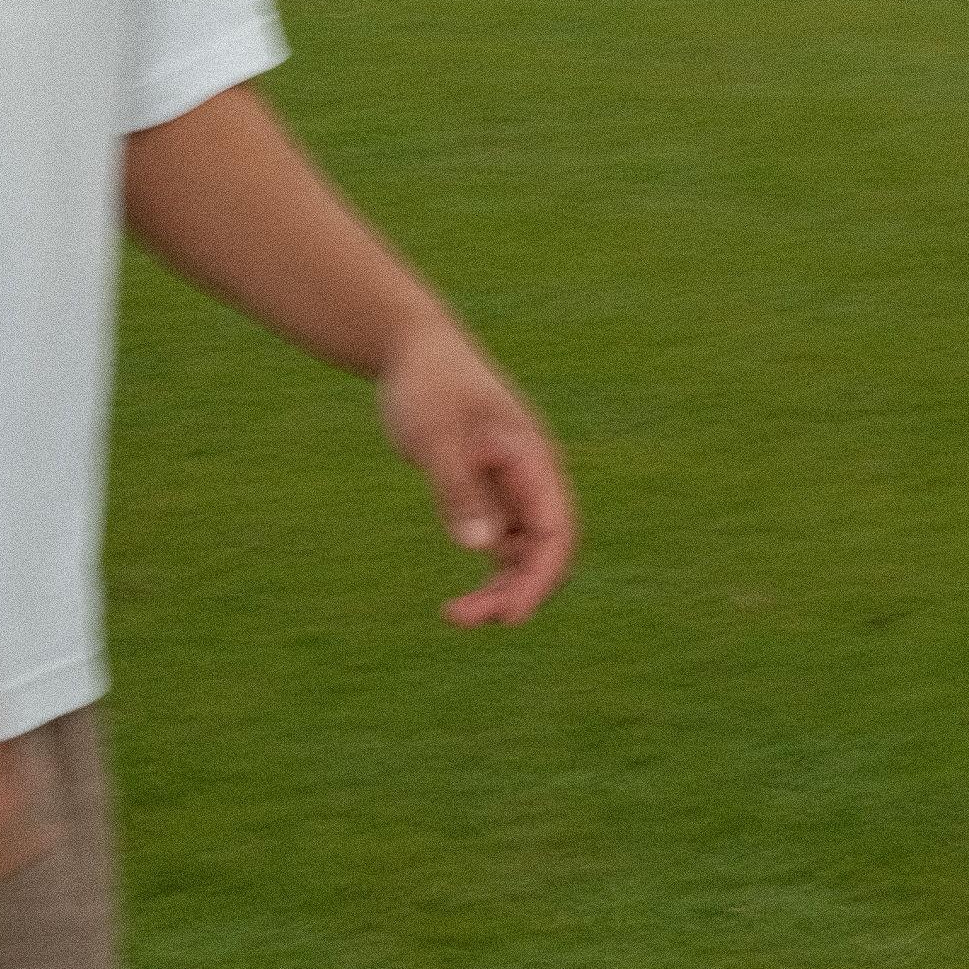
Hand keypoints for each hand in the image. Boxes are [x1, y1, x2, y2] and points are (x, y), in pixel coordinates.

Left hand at [375, 317, 578, 625]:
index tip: (510, 616)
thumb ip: (458, 490)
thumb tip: (482, 548)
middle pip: (543, 549)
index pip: (554, 530)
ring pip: (522, 551)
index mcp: (530, 458)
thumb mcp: (435, 437)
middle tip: (463, 618)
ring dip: (500, 587)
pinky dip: (488, 570)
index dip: (540, 577)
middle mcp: (530, 476)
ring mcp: (512, 483)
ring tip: (454, 615)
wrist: (414, 349)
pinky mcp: (489, 488)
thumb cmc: (428, 385)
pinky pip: (502, 542)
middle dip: (516, 590)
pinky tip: (460, 595)